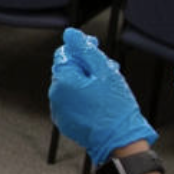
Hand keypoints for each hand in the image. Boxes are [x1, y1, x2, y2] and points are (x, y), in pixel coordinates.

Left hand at [48, 28, 157, 165]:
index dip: (80, 48)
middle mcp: (55, 96)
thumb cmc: (114, 105)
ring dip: (87, 81)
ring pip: (70, 86)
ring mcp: (58, 111)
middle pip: (68, 70)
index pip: (64, 54)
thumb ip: (85, 50)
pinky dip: (83, 97)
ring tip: (107, 85)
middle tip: (108, 68)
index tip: (96, 47)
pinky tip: (100, 99)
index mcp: (62, 81)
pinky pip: (71, 102)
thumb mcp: (104, 71)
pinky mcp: (65, 122)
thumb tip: (69, 34)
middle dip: (86, 66)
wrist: (118, 139)